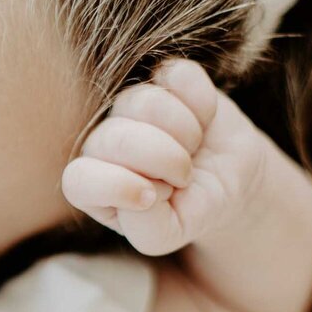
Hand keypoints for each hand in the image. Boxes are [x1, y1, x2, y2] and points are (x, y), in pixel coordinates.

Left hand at [61, 60, 270, 257]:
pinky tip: (204, 121)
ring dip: (186, 132)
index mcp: (92, 185)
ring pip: (146, 102)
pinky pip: (177, 76)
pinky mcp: (163, 78)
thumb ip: (147, 229)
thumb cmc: (192, 209)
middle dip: (163, 160)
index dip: (117, 186)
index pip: (79, 179)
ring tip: (192, 149)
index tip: (151, 197)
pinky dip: (202, 102)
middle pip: (115, 138)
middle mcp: (102, 142)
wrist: (233, 180)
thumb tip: (139, 194)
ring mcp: (130, 106)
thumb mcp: (170, 235)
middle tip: (183, 176)